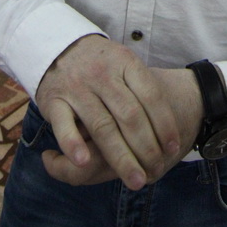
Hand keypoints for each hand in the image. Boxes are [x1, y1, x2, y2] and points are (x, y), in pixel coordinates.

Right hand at [35, 35, 185, 189]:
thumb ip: (142, 90)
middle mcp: (102, 74)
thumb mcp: (125, 64)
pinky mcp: (53, 100)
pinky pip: (63, 125)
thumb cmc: (101, 63)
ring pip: (102, 126)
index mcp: (125, 62)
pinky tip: (84, 162)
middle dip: (146, 148)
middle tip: (157, 171)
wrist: (58, 46)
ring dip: (120, 156)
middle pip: (130, 116)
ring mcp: (77, 87)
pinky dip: (73, 144)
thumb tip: (169, 132)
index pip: (151, 96)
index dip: (164, 124)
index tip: (173, 147)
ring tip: (135, 180)